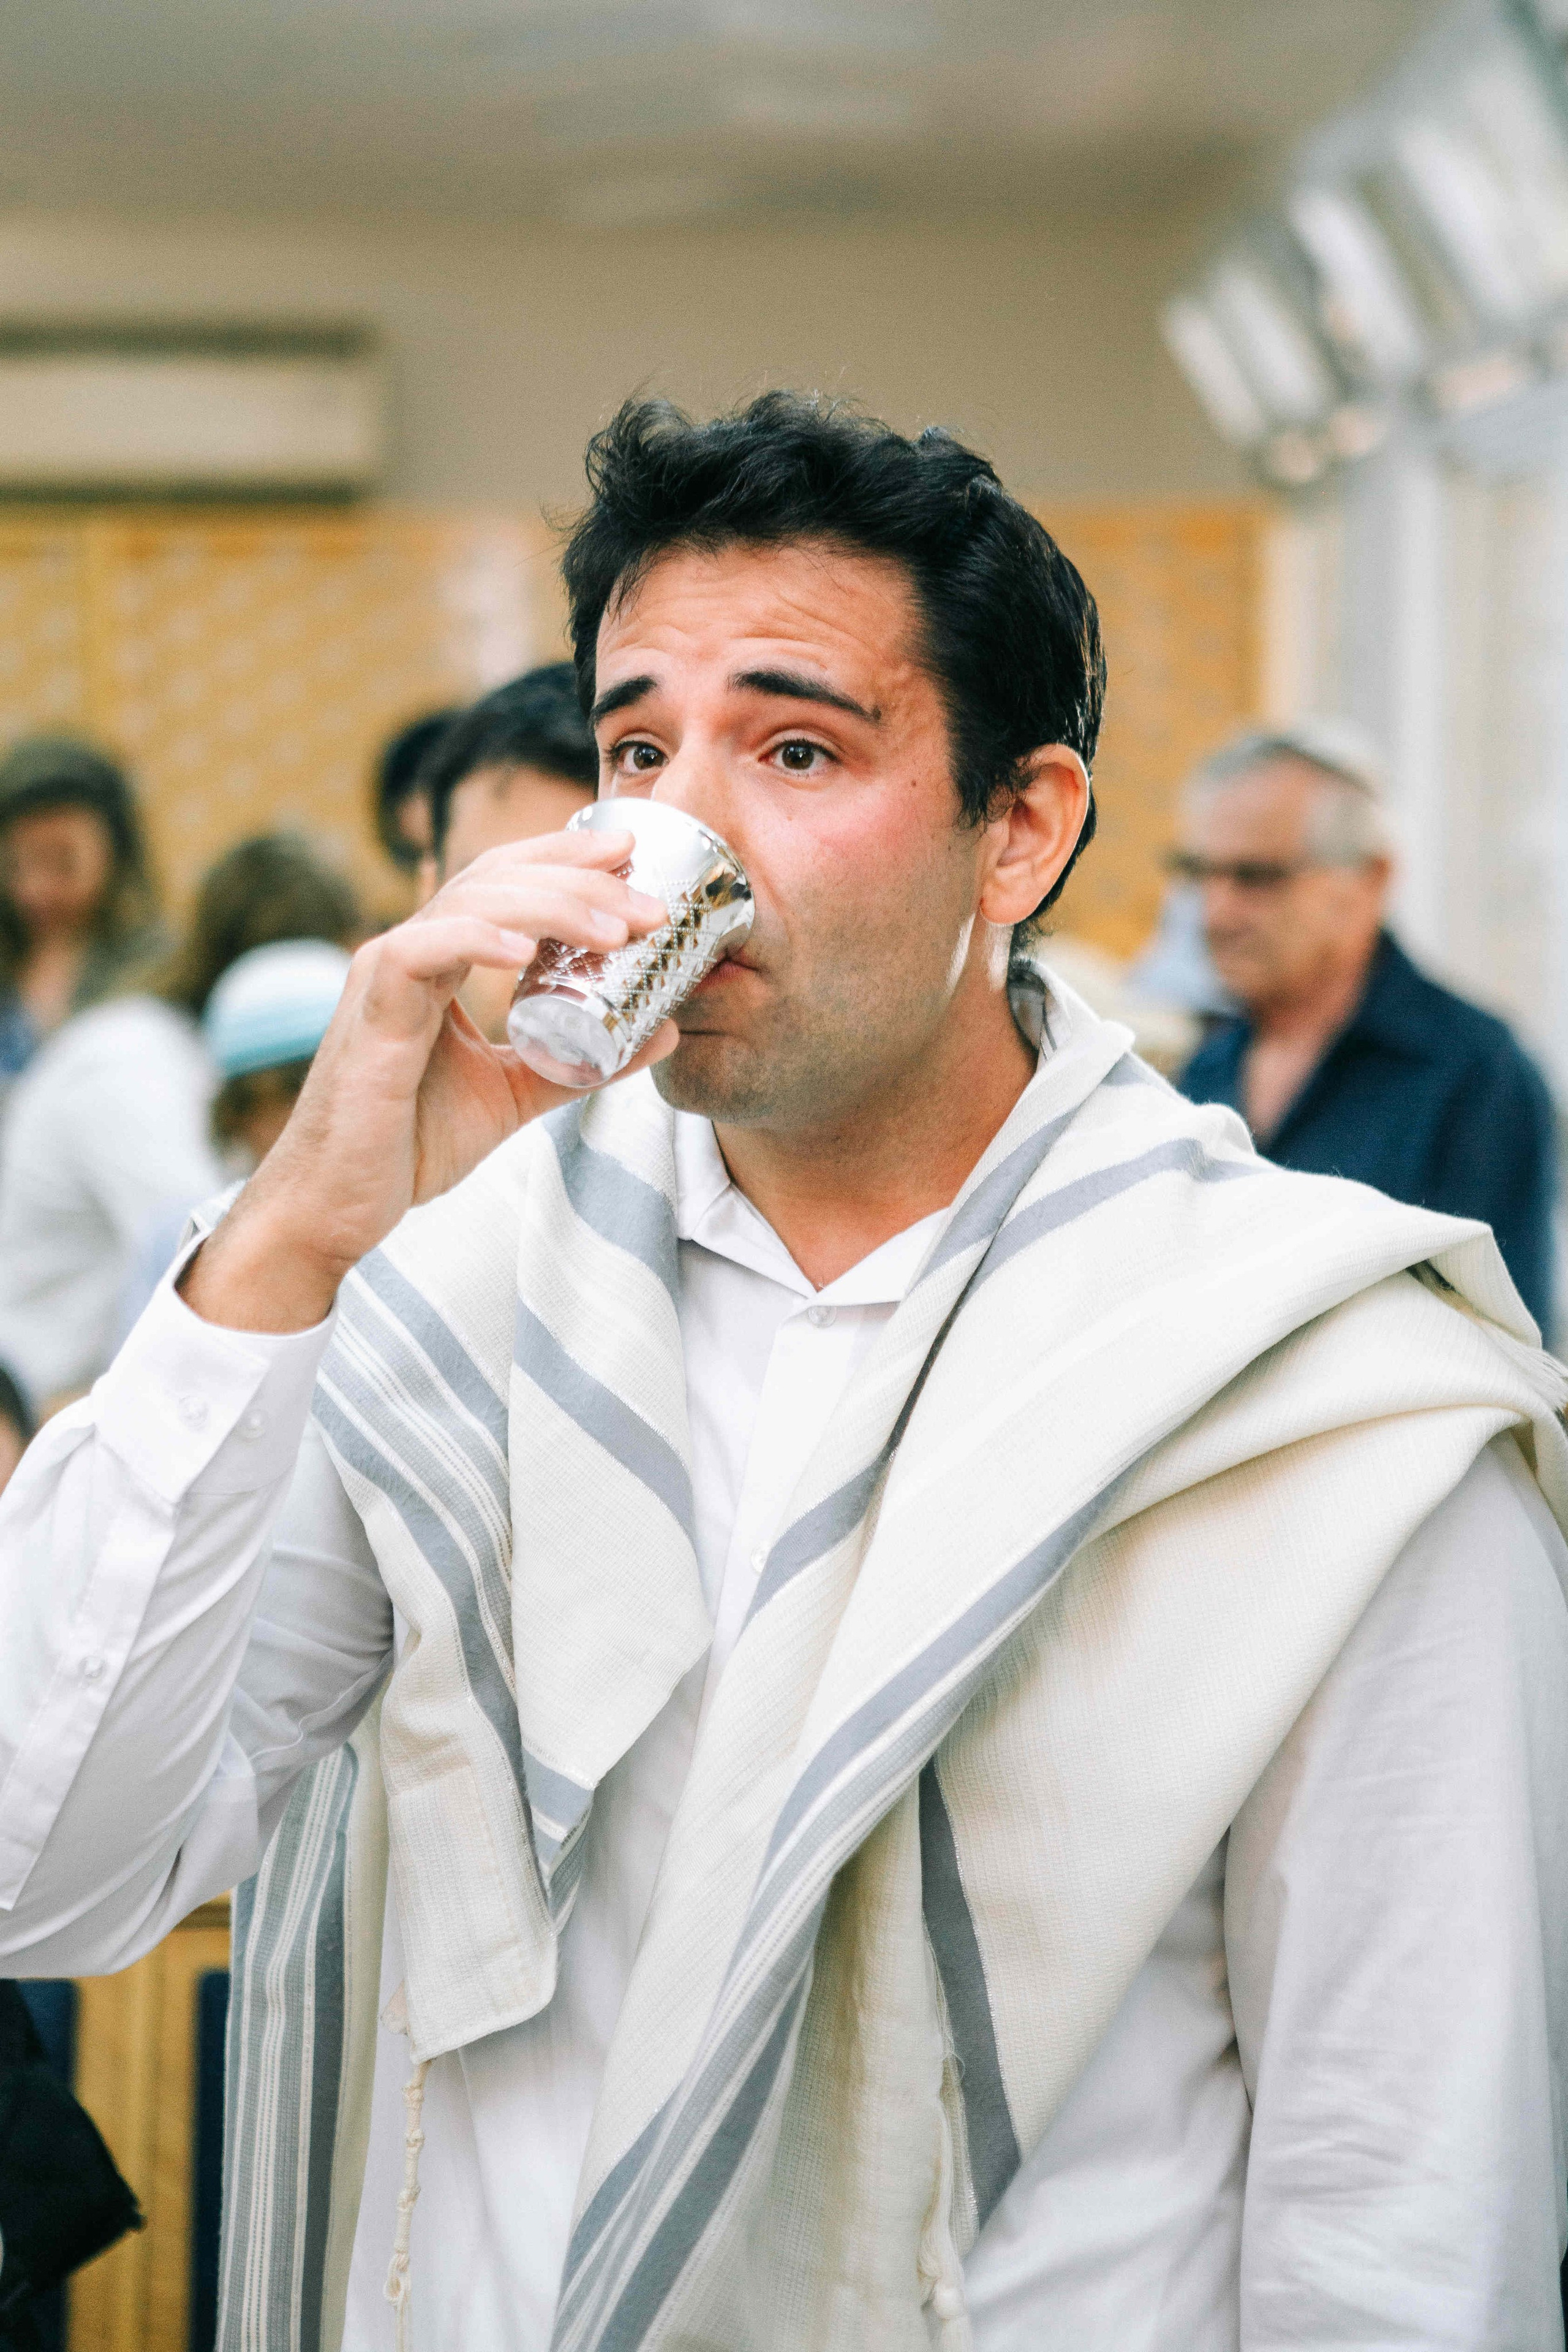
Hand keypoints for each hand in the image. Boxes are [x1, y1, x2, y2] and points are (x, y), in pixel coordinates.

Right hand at [181, 829, 674, 1332]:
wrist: (338, 1203)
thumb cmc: (410, 1144)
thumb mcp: (516, 1094)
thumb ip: (582, 1065)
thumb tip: (663, 1031)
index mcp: (441, 959)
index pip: (505, 881)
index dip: (566, 858)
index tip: (631, 856)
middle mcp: (411, 951)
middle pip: (497, 878)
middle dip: (579, 878)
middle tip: (650, 903)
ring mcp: (386, 973)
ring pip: (470, 904)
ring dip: (551, 907)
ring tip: (616, 930)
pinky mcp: (372, 1010)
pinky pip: (421, 952)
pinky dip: (475, 941)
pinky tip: (525, 949)